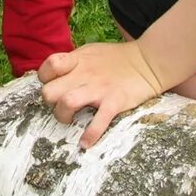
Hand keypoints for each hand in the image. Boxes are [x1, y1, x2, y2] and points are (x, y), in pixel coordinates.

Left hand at [37, 41, 160, 147]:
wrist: (149, 61)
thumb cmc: (118, 59)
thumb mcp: (90, 53)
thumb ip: (72, 63)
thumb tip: (57, 75)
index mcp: (77, 61)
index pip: (48, 68)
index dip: (46, 79)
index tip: (54, 85)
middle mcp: (83, 74)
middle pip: (49, 91)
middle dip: (50, 103)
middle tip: (61, 106)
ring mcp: (98, 89)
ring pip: (66, 103)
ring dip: (63, 116)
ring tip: (71, 120)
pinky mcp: (114, 102)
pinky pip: (98, 122)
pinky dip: (90, 135)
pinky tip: (86, 143)